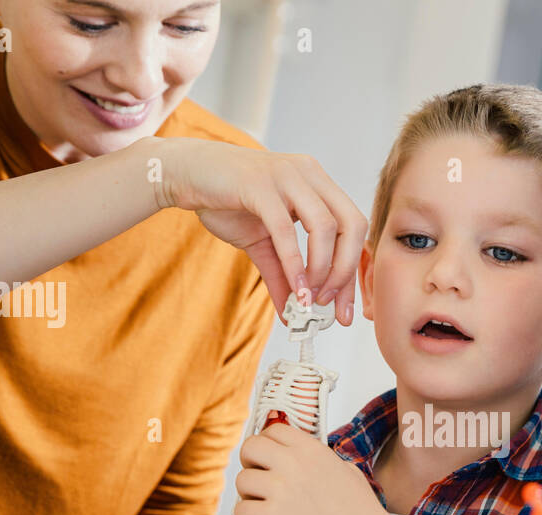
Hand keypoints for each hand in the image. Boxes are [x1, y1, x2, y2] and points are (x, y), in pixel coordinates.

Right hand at [155, 138, 366, 325]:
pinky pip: (286, 230)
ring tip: (309, 299)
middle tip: (328, 305)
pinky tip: (295, 290)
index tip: (344, 311)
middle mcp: (310, 175)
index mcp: (319, 184)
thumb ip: (281, 275)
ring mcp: (287, 176)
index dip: (352, 271)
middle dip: (344, 272)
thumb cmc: (228, 203)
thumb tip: (291, 314)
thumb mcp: (262, 245)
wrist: (187, 174)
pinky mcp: (260, 185)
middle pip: (351, 225)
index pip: (354, 228)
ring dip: (322, 269)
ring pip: (325, 227)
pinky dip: (294, 263)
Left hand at [232, 423, 386, 514]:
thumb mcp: (348, 472)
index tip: (270, 459)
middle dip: (250, 462)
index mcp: (312, 449)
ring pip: (241, 479)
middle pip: (250, 447)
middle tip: (260, 479)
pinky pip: (240, 509)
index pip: (273, 430)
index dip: (267, 444)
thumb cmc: (361, 513)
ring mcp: (281, 489)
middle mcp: (293, 463)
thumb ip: (323, 460)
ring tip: (263, 504)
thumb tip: (309, 457)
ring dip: (248, 492)